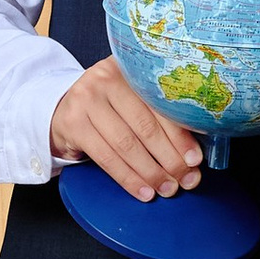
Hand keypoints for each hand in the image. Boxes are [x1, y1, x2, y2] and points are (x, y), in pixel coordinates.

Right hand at [48, 57, 205, 199]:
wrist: (64, 111)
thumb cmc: (109, 109)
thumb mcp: (133, 102)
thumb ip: (159, 117)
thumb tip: (193, 155)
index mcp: (130, 67)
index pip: (161, 105)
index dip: (181, 135)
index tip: (195, 160)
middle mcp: (106, 77)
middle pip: (146, 125)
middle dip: (170, 158)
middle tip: (186, 179)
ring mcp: (86, 99)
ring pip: (127, 143)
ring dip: (151, 172)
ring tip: (167, 188)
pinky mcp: (72, 123)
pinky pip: (106, 157)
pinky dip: (128, 178)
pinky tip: (143, 190)